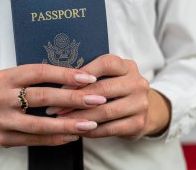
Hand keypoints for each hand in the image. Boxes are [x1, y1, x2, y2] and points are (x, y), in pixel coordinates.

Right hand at [0, 64, 106, 146]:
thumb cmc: (2, 92)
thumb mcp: (12, 78)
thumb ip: (36, 78)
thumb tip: (74, 79)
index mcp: (5, 76)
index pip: (39, 72)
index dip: (65, 75)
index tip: (88, 78)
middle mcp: (0, 97)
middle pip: (42, 97)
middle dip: (72, 99)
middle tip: (97, 99)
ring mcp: (0, 120)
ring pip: (39, 124)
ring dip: (68, 124)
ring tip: (90, 123)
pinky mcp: (3, 138)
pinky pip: (35, 140)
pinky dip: (56, 138)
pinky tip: (73, 135)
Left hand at [56, 54, 170, 139]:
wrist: (140, 110)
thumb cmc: (114, 89)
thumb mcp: (108, 76)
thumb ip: (89, 75)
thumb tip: (57, 79)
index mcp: (127, 66)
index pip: (105, 64)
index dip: (82, 74)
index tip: (61, 86)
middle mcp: (138, 82)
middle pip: (103, 89)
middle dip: (75, 99)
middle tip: (55, 108)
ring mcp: (141, 104)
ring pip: (105, 111)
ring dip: (80, 117)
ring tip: (62, 121)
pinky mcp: (139, 123)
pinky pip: (110, 128)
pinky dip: (92, 130)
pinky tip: (78, 130)